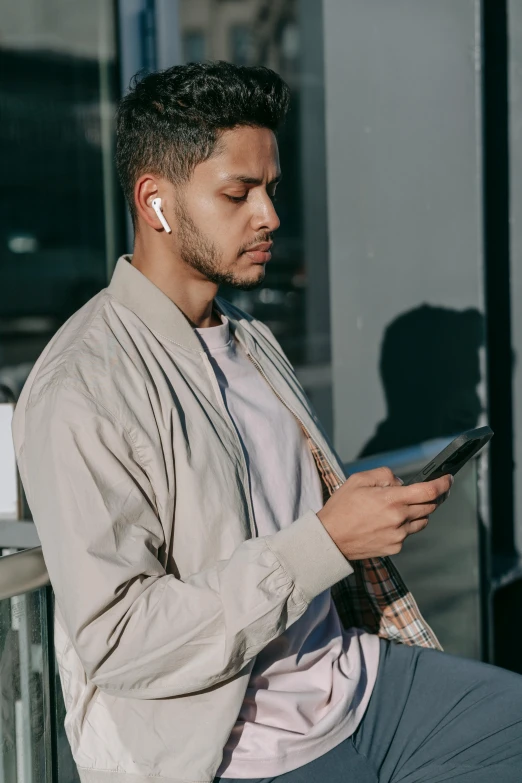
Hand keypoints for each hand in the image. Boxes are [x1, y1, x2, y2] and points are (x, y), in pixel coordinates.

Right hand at [317, 467, 452, 559]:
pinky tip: (387, 523)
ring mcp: (398, 536)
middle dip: (430, 497)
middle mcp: (399, 519)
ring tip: (398, 508)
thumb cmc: (341, 507)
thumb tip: (402, 482)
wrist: (330, 538)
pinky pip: (408, 534)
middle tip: (422, 492)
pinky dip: (404, 526)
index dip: (443, 484)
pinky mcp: (395, 548)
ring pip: (422, 521)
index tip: (448, 479)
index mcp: (392, 499)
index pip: (429, 492)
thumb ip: (385, 475)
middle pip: (430, 506)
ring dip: (417, 512)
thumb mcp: (359, 479)